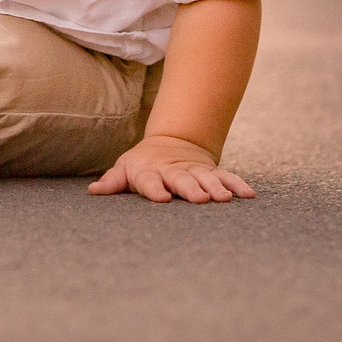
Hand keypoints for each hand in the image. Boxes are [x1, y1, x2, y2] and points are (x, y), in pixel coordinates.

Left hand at [90, 134, 254, 203]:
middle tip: (201, 199)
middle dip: (192, 189)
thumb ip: (112, 182)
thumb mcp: (125, 169)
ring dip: (217, 188)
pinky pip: (227, 178)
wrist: (171, 143)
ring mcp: (195, 171)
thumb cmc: (142, 164)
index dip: (155, 189)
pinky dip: (238, 185)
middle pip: (183, 180)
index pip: (151, 182)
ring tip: (224, 199)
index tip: (162, 199)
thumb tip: (93, 191)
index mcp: (150, 172)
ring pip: (207, 178)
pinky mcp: (211, 172)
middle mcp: (174, 172)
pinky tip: (249, 195)